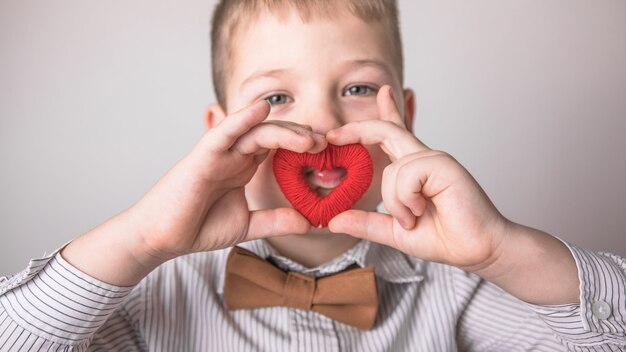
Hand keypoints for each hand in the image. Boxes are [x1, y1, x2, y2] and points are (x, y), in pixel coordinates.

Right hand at [62, 100, 325, 284]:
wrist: (163, 239)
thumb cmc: (198, 227)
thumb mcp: (247, 226)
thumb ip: (275, 221)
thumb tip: (308, 222)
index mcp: (245, 167)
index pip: (278, 148)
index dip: (301, 147)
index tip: (327, 153)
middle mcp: (234, 155)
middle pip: (272, 136)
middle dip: (299, 137)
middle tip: (324, 143)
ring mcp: (219, 153)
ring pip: (255, 132)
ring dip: (283, 131)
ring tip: (309, 138)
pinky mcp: (202, 156)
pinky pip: (224, 132)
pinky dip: (242, 119)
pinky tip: (261, 109)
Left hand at [326, 85, 508, 271]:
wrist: (478, 249)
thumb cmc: (444, 238)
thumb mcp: (394, 232)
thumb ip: (366, 223)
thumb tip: (333, 221)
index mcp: (413, 169)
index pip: (392, 135)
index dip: (372, 122)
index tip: (346, 121)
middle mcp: (423, 159)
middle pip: (386, 131)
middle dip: (357, 129)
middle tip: (332, 135)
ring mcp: (434, 159)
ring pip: (392, 170)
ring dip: (395, 201)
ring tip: (413, 219)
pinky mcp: (444, 165)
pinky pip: (407, 175)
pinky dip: (406, 199)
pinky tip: (422, 210)